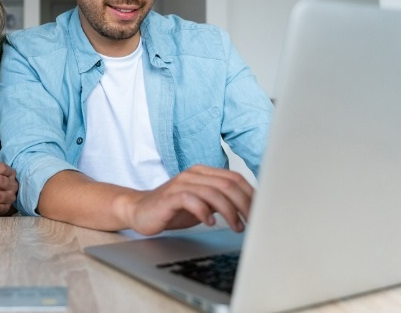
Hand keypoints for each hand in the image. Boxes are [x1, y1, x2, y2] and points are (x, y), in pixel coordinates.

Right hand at [123, 165, 253, 235]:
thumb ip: (220, 201)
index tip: (260, 210)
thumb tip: (248, 209)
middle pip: (228, 184)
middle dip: (245, 204)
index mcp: (203, 173)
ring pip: (213, 192)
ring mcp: (181, 183)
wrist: (139, 210)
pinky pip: (192, 200)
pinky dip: (204, 212)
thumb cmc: (172, 209)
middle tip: (253, 221)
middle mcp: (193, 174)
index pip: (234, 178)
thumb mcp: (202, 204)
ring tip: (236, 227)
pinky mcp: (170, 196)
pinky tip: (210, 223)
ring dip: (229, 211)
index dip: (250, 194)